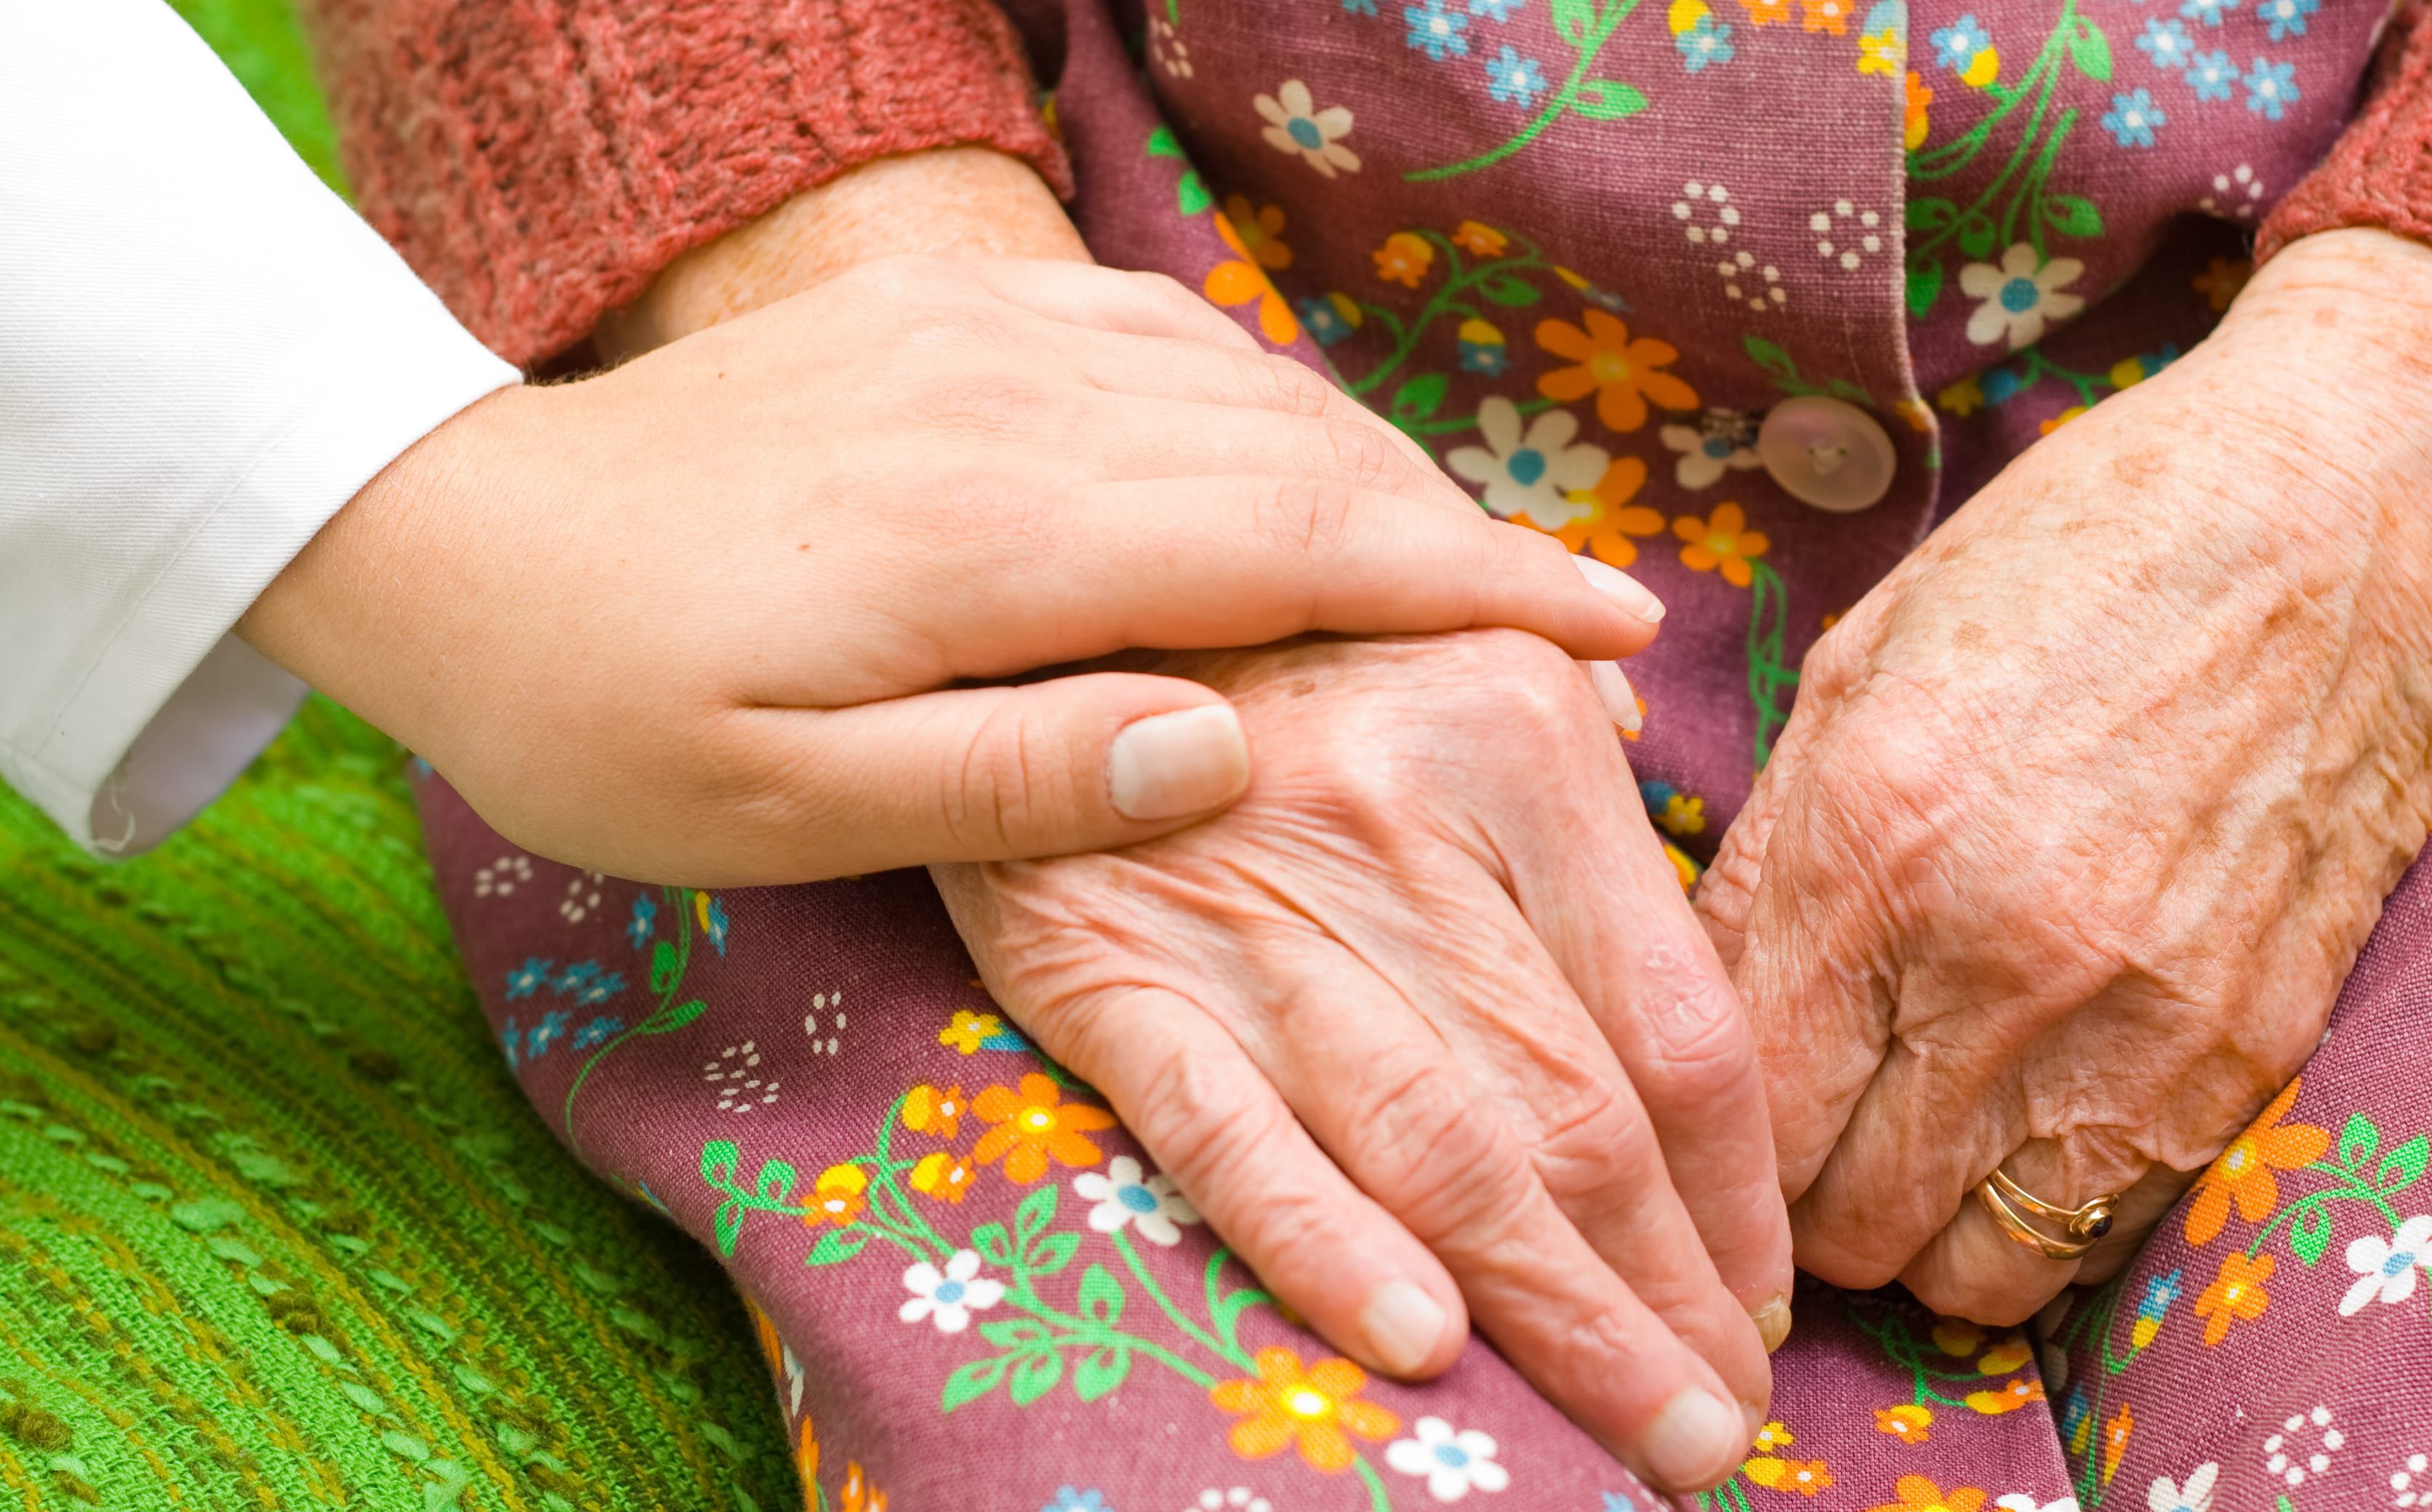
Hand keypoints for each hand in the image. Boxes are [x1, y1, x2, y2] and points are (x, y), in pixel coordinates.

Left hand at [240, 197, 1665, 883]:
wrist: (443, 536)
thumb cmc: (603, 712)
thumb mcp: (784, 807)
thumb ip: (1013, 782)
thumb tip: (1230, 752)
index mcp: (997, 536)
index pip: (1303, 549)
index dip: (1478, 591)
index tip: (1616, 635)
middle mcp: (1016, 405)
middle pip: (1308, 457)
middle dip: (1467, 541)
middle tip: (1586, 627)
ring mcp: (979, 340)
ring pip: (1249, 388)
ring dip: (1381, 473)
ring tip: (1472, 567)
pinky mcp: (942, 318)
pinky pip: (1160, 333)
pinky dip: (1266, 399)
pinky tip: (1297, 455)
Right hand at [935, 630, 1787, 1495]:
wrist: (1017, 603)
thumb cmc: (1262, 633)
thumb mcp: (1446, 629)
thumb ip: (1571, 746)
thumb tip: (1681, 838)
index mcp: (1515, 732)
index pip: (1677, 1021)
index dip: (1738, 1193)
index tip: (1765, 1295)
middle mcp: (1403, 820)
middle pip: (1580, 1116)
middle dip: (1671, 1299)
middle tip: (1727, 1427)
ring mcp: (1252, 906)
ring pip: (1443, 1152)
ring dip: (1563, 1321)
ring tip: (1651, 1436)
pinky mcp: (1109, 971)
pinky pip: (1235, 1138)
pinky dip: (1330, 1249)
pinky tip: (1427, 1350)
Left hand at [1697, 229, 2431, 1320]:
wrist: (2349, 519)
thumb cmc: (2079, 563)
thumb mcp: (1860, 667)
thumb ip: (1765, 859)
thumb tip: (1685, 1006)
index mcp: (1873, 845)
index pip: (1744, 1109)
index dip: (1710, 1138)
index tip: (1721, 1119)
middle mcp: (1997, 960)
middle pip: (1844, 1221)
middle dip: (1805, 1201)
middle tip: (1812, 1138)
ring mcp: (2137, 1026)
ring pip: (1973, 1271)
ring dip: (1925, 1232)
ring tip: (1918, 1147)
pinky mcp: (2250, 1058)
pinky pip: (2105, 1235)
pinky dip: (2046, 1215)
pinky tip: (2030, 1124)